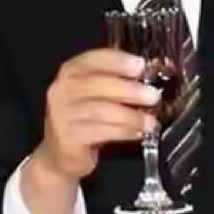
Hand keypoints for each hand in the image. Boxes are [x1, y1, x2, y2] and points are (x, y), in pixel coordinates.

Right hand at [34, 48, 158, 181]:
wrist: (61, 154)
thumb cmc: (83, 119)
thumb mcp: (94, 94)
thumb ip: (116, 81)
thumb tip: (149, 75)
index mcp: (70, 72)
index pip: (93, 60)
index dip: (118, 61)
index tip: (140, 65)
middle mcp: (62, 90)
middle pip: (97, 85)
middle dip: (129, 90)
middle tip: (153, 95)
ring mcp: (63, 114)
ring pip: (100, 111)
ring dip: (130, 116)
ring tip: (150, 121)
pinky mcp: (68, 137)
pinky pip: (101, 132)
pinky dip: (123, 132)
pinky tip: (137, 133)